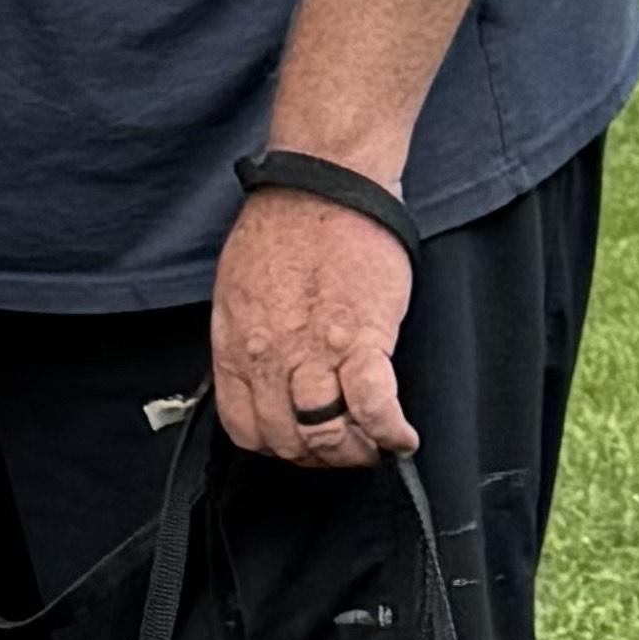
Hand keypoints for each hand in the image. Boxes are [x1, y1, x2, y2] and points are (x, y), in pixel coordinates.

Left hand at [210, 185, 416, 469]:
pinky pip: (373, 407)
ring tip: (373, 446)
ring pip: (326, 434)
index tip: (297, 443)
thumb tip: (260, 379)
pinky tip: (401, 439)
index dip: (275, 447)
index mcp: (237, 348)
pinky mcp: (362, 339)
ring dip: (353, 452)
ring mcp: (314, 352)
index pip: (246, 429)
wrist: (326, 182)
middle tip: (342, 448)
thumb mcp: (238, 292)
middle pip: (287, 440)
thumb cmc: (286, 227)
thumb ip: (247, 342)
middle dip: (317, 457)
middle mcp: (269, 359)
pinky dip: (389, 432)